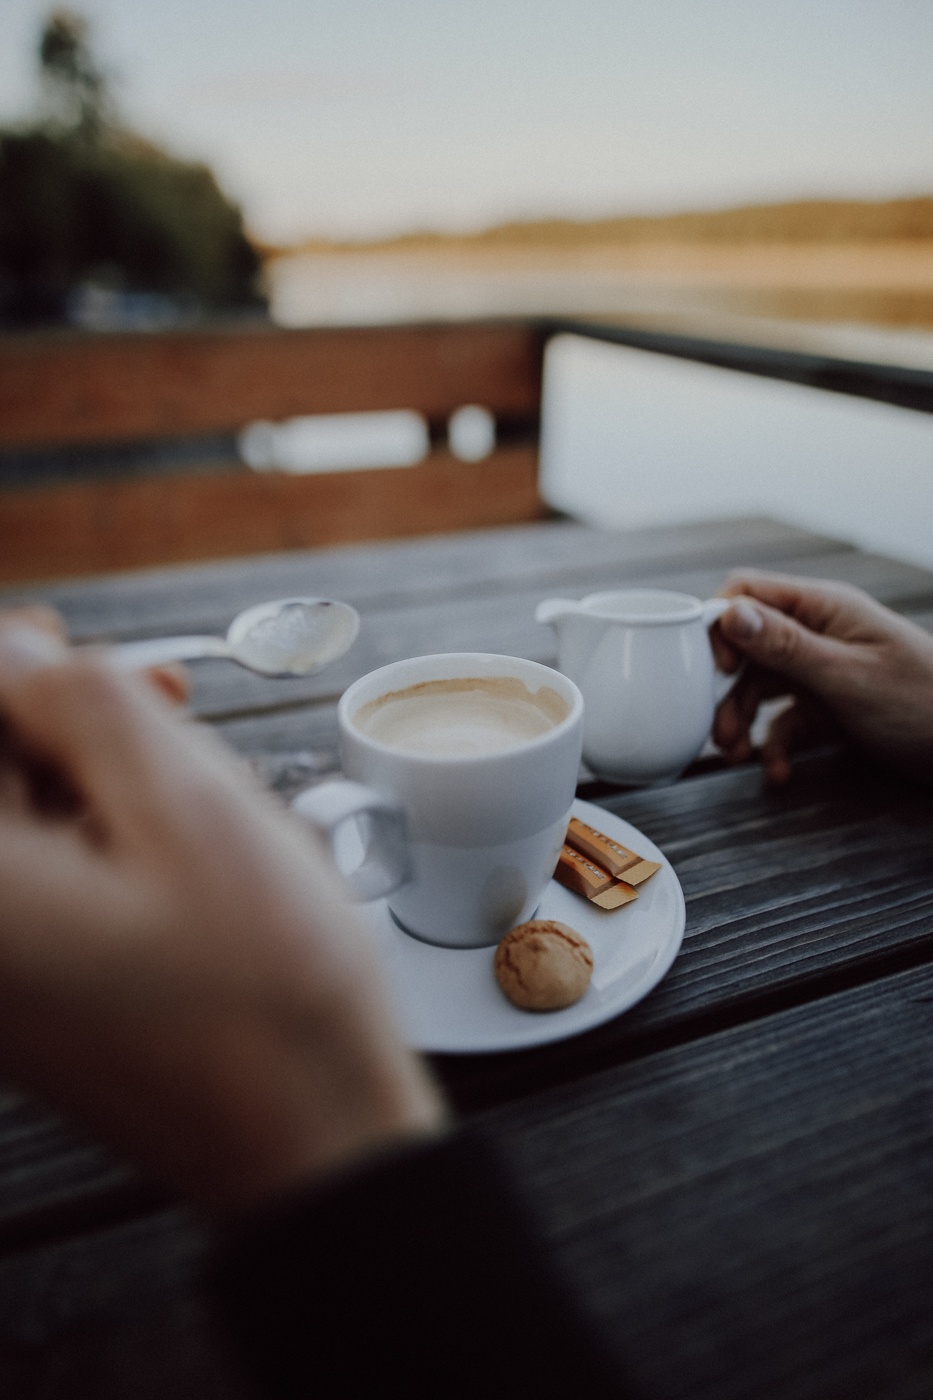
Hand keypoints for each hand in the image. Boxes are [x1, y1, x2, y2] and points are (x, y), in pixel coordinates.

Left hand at [0, 614, 443, 1214]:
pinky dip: (99, 838)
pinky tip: (172, 836)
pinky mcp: (40, 995)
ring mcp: (6, 977)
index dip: (9, 669)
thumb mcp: (190, 807)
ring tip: (184, 778)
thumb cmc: (265, 995)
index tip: (63, 647)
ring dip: (86, 776)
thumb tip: (17, 651)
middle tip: (149, 699)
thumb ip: (84, 701)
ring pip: (23, 827)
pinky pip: (47, 882)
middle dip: (49, 720)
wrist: (310, 1139)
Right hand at [711, 571, 932, 784]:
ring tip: (736, 755)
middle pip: (748, 649)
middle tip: (719, 727)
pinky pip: (786, 722)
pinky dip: (776, 746)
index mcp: (823, 608)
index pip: (749, 594)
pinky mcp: (829, 708)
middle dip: (727, 689)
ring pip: (762, 689)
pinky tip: (779, 771)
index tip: (716, 668)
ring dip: (744, 721)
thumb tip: (729, 613)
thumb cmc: (924, 700)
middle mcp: (817, 634)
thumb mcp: (848, 675)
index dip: (721, 626)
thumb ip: (786, 646)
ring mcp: (822, 671)